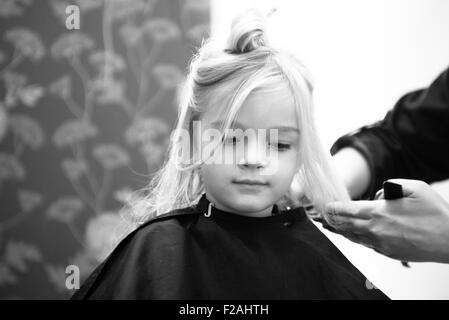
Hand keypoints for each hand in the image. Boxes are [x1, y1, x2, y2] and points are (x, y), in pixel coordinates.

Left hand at [324, 179, 448, 263]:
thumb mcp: (414, 187)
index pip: (346, 210)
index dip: (332, 208)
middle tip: (320, 217)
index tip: (324, 206)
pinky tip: (353, 234)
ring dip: (341, 230)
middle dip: (331, 220)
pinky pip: (367, 244)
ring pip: (354, 237)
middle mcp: (376, 230)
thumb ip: (390, 186)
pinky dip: (357, 238)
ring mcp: (381, 244)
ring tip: (330, 226)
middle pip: (345, 225)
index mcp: (379, 212)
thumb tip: (378, 194)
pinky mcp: (388, 253)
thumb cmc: (436, 213)